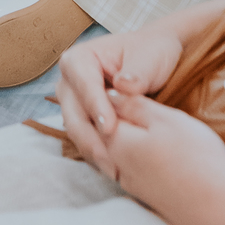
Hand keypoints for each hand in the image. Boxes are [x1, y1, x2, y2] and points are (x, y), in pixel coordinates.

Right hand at [57, 23, 187, 161]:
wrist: (155, 56)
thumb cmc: (151, 52)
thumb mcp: (149, 58)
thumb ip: (137, 73)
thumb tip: (123, 85)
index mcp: (79, 59)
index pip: (85, 86)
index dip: (96, 108)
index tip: (109, 128)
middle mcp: (69, 81)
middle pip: (74, 114)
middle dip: (92, 139)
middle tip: (112, 163)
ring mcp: (74, 102)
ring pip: (77, 131)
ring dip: (95, 151)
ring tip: (116, 171)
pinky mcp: (83, 120)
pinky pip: (87, 139)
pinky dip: (99, 153)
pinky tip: (115, 168)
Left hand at [90, 95, 224, 224]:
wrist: (219, 208)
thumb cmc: (196, 157)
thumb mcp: (166, 120)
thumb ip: (135, 106)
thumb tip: (110, 93)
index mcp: (118, 142)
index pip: (99, 113)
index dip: (106, 95)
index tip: (115, 80)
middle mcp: (117, 167)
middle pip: (102, 136)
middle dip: (108, 116)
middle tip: (123, 97)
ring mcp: (131, 185)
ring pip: (114, 154)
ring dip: (119, 138)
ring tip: (136, 121)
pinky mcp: (146, 197)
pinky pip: (127, 170)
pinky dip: (129, 157)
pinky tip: (146, 151)